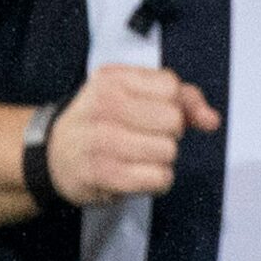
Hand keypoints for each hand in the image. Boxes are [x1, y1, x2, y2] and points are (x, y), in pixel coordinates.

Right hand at [47, 64, 219, 205]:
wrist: (49, 154)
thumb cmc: (99, 120)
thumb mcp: (132, 94)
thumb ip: (180, 98)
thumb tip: (211, 120)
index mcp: (113, 80)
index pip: (171, 88)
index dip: (176, 105)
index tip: (160, 115)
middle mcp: (103, 106)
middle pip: (173, 121)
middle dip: (170, 133)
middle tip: (147, 137)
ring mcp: (100, 141)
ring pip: (168, 152)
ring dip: (163, 159)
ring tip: (139, 157)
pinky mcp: (101, 174)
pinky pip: (158, 178)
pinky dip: (157, 180)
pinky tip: (139, 175)